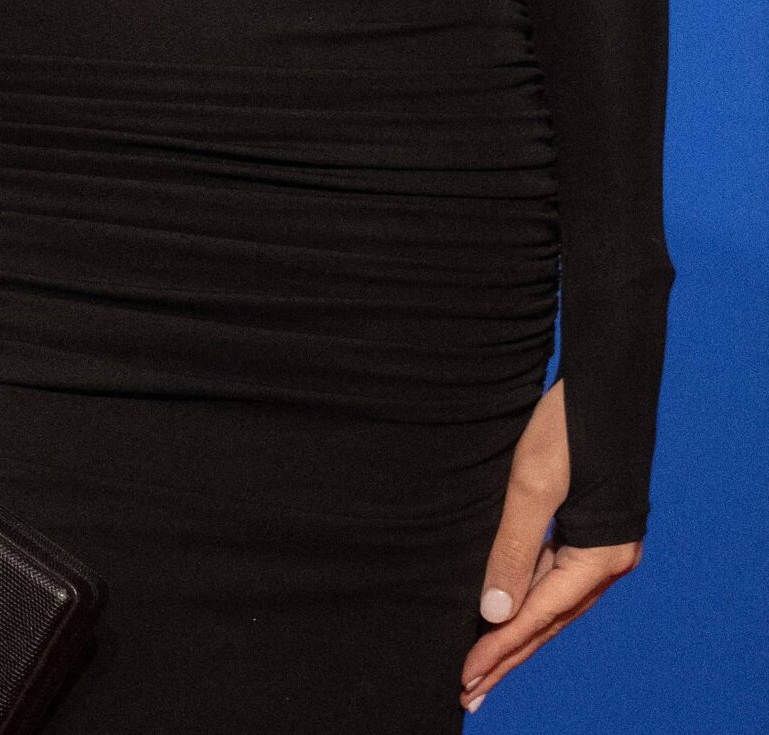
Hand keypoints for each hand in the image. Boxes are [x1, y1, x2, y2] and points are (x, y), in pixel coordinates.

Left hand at [460, 381, 642, 712]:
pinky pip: (551, 578)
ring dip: (515, 634)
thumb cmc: (566, 427)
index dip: (500, 648)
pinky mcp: (586, 530)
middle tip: (470, 692)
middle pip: (548, 621)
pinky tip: (502, 612)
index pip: (540, 616)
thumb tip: (492, 613)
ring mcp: (599, 547)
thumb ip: (513, 549)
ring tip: (481, 667)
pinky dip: (525, 599)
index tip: (466, 676)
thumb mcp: (532, 485)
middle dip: (507, 656)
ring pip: (550, 603)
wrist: (602, 381)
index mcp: (601, 557)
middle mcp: (606, 561)